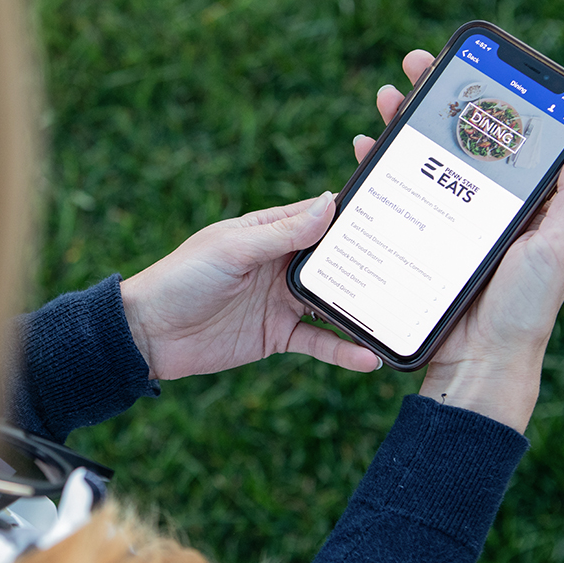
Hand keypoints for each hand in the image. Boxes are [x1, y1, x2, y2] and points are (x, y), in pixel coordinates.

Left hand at [120, 196, 382, 379]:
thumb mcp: (232, 250)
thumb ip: (281, 233)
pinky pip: (318, 342)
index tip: (398, 213)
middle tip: (414, 266)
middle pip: (335, 262)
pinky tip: (368, 359)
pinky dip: (342, 351)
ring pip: (333, 302)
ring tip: (401, 315)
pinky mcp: (276, 336)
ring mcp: (281, 301)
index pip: (320, 218)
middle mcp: (280, 264)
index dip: (355, 216)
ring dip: (363, 309)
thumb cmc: (182, 278)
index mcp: (268, 233)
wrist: (149, 334)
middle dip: (371, 263)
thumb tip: (329, 204)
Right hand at [356, 50, 563, 431]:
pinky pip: (392, 201)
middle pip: (448, 143)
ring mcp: (440, 223)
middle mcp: (474, 205)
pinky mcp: (412, 243)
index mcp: (511, 201)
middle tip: (410, 72)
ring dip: (397, 130)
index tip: (456, 70)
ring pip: (416, 165)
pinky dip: (376, 174)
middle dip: (427, 103)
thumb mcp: (555, 248)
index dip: (474, 100)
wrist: (479, 361)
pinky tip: (363, 154)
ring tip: (383, 104)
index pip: (492, 137)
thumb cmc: (526, 308)